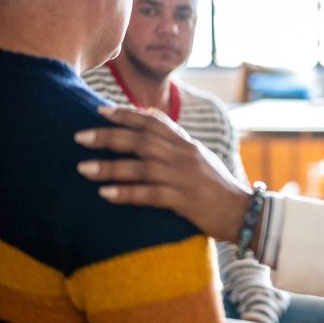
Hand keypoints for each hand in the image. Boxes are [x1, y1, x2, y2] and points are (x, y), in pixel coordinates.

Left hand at [75, 105, 250, 241]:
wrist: (243, 212)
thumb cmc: (216, 185)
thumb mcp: (198, 155)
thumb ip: (174, 136)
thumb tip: (150, 113)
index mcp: (186, 144)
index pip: (153, 122)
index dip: (127, 115)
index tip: (100, 111)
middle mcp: (184, 156)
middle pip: (142, 141)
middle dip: (109, 137)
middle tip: (80, 136)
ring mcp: (184, 178)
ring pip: (141, 167)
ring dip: (110, 166)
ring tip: (82, 168)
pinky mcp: (185, 201)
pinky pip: (150, 195)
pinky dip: (127, 193)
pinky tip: (105, 193)